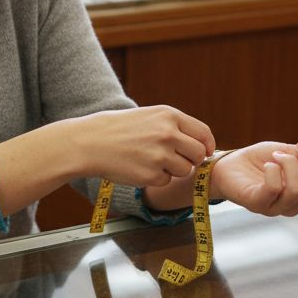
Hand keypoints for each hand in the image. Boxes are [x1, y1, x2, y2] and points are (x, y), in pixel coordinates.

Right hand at [67, 105, 215, 188]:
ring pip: (185, 170)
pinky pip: (166, 181)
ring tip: (151, 161)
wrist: (89, 142)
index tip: (206, 152)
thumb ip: (175, 127)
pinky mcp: (151, 175)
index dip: (207, 145)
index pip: (203, 133)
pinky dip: (156, 178)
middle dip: (192, 160)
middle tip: (176, 159)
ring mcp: (160, 155)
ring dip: (173, 170)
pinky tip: (139, 168)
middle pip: (199, 154)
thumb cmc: (118, 129)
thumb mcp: (150, 116)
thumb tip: (202, 144)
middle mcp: (168, 134)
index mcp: (169, 116)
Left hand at [211, 141, 297, 215]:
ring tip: (276, 155)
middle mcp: (295, 204)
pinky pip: (274, 189)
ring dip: (290, 164)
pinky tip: (268, 164)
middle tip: (296, 148)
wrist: (229, 164)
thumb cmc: (261, 160)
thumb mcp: (292, 152)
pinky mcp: (257, 203)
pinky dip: (274, 171)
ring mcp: (276, 207)